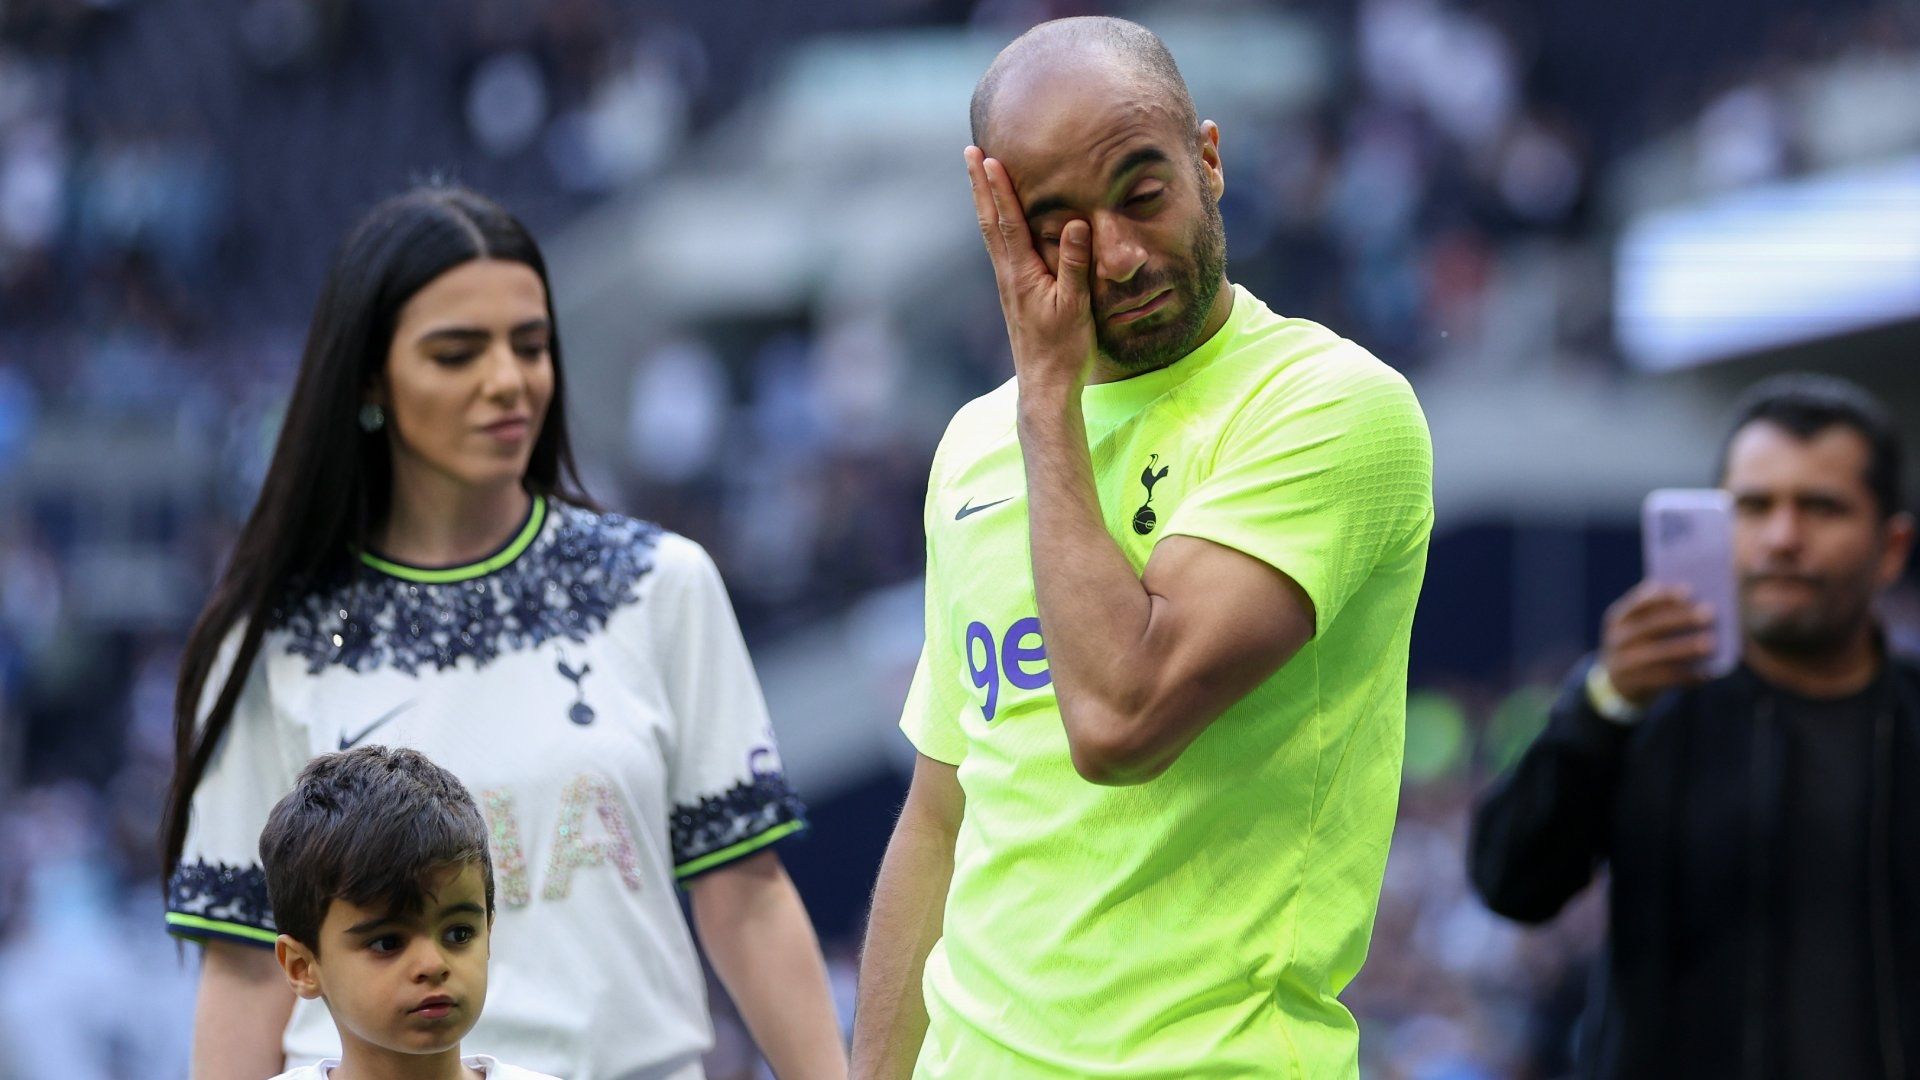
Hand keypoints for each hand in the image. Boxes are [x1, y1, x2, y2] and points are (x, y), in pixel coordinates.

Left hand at [964, 145, 1095, 398]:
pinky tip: (997, 220)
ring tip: (979, 175)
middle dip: (981, 186)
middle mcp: (1008, 275)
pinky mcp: (1014, 293)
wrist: (1045, 387)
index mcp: (1022, 274)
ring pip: (992, 234)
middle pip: (990, 221)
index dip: (999, 189)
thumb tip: (1077, 222)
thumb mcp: (1076, 306)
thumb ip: (1075, 264)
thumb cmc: (1064, 349)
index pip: (1008, 222)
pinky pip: (1001, 248)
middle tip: (970, 152)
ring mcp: (1009, 284)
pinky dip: (996, 224)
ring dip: (985, 201)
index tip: (988, 158)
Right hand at [1599, 582, 1718, 705]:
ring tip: (1712, 645)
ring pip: (1656, 656)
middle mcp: (1617, 639)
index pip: (1639, 603)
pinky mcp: (1633, 685)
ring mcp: (1621, 663)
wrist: (1617, 682)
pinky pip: (1662, 680)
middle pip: (1650, 627)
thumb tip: (1700, 606)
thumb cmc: (1642, 645)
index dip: (1663, 597)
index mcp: (1619, 618)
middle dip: (1680, 619)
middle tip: (1710, 615)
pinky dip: (1686, 676)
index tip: (1690, 591)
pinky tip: (1707, 673)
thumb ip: (1661, 615)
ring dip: (1685, 649)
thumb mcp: (1641, 627)